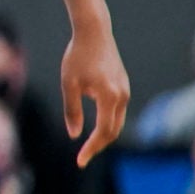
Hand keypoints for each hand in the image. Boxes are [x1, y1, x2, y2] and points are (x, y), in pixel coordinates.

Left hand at [61, 17, 129, 166]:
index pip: (103, 131)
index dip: (92, 148)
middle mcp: (122, 96)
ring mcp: (125, 91)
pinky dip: (108, 124)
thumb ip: (72, 110)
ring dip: (104, 137)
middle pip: (113, 131)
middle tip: (82, 159)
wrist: (94, 33)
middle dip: (98, 146)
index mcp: (109, 96)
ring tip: (88, 148)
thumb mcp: (69, 84)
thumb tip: (75, 135)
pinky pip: (118, 112)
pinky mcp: (123, 87)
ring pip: (117, 123)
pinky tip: (95, 130)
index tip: (80, 161)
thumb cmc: (77, 56)